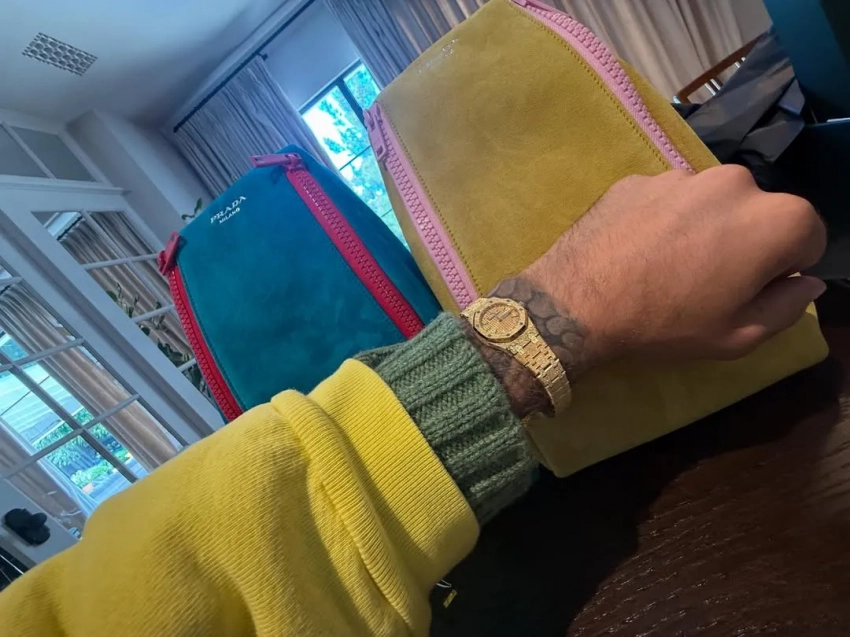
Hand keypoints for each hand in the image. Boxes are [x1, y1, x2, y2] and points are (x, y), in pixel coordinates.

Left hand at [474, 166, 826, 416]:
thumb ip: (787, 306)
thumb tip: (807, 282)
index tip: (749, 290)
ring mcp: (682, 174)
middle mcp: (735, 181)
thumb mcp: (737, 335)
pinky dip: (662, 218)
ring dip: (703, 226)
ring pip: (711, 202)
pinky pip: (667, 198)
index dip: (784, 268)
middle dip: (745, 241)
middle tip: (705, 280)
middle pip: (758, 212)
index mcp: (775, 218)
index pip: (807, 236)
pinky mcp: (639, 176)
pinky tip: (638, 250)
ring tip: (666, 265)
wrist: (576, 303)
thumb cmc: (665, 324)